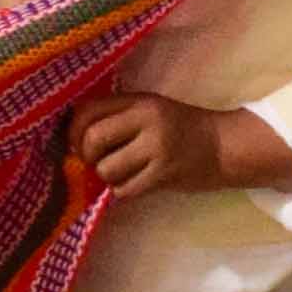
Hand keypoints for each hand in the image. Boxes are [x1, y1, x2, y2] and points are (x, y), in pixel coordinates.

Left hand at [67, 92, 280, 195]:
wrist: (222, 147)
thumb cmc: (179, 128)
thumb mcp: (149, 110)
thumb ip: (115, 116)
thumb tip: (70, 139)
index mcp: (140, 101)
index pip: (88, 111)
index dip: (73, 131)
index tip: (78, 142)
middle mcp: (148, 121)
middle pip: (93, 140)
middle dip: (87, 156)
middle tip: (97, 160)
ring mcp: (157, 149)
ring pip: (106, 169)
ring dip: (106, 176)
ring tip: (120, 172)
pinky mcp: (164, 175)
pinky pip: (123, 190)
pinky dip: (122, 190)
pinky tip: (134, 183)